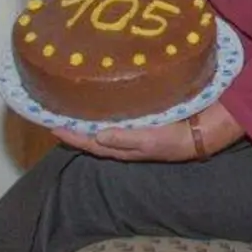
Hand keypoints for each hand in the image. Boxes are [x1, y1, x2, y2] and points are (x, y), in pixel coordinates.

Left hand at [53, 120, 195, 161]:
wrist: (199, 133)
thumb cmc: (174, 139)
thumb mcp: (149, 140)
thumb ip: (124, 138)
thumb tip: (96, 135)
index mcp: (121, 149)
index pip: (89, 143)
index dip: (71, 136)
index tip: (52, 126)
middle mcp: (122, 142)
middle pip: (91, 136)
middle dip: (74, 128)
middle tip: (56, 114)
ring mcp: (131, 132)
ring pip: (102, 128)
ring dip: (87, 120)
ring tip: (72, 108)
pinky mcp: (140, 122)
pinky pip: (115, 118)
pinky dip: (104, 113)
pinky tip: (101, 103)